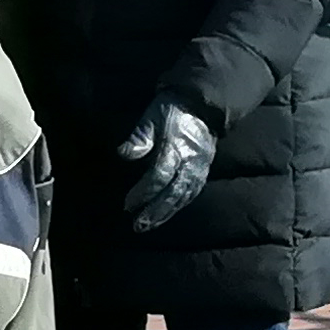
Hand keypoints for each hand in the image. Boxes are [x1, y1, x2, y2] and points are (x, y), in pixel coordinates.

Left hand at [118, 94, 214, 230]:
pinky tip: (168, 214)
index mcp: (176, 147)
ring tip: (149, 226)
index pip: (160, 176)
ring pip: (185, 195)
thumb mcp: (151, 117)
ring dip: (167, 212)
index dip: (144, 192)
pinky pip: (194, 190)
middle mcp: (191, 160)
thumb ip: (139, 137)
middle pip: (173, 191)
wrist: (201, 103)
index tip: (128, 205)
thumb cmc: (170, 110)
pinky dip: (181, 204)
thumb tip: (123, 154)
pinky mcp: (205, 168)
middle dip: (155, 211)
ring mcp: (201, 166)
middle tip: (137, 225)